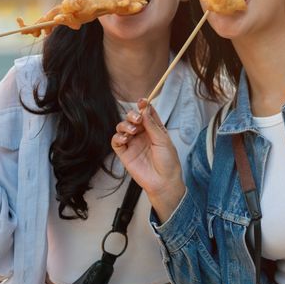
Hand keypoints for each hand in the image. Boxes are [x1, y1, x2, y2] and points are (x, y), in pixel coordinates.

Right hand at [111, 99, 185, 220]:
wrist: (164, 181)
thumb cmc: (168, 162)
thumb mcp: (163, 140)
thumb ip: (152, 125)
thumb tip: (144, 110)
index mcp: (155, 130)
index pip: (147, 114)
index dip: (143, 106)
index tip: (142, 101)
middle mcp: (142, 135)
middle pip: (132, 118)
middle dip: (132, 115)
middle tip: (137, 119)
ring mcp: (133, 143)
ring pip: (122, 127)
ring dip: (125, 125)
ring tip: (132, 131)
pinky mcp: (124, 154)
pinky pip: (116, 141)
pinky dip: (118, 137)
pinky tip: (125, 139)